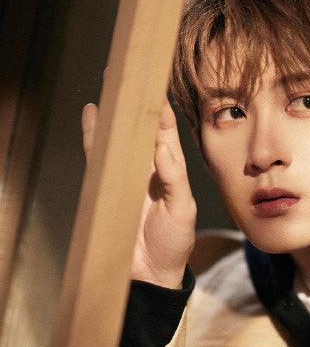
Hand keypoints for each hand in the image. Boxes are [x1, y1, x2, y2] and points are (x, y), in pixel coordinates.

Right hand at [81, 96, 196, 287]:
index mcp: (172, 171)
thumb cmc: (174, 243)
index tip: (159, 86)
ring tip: (110, 84)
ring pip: (119, 136)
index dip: (163, 111)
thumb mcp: (182, 212)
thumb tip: (163, 149)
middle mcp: (149, 168)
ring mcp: (127, 175)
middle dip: (138, 101)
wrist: (150, 274)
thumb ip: (174, 180)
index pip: (167, 134)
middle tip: (132, 73)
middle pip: (142, 127)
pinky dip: (93, 135)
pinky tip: (91, 113)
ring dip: (114, 112)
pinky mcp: (108, 186)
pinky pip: (98, 156)